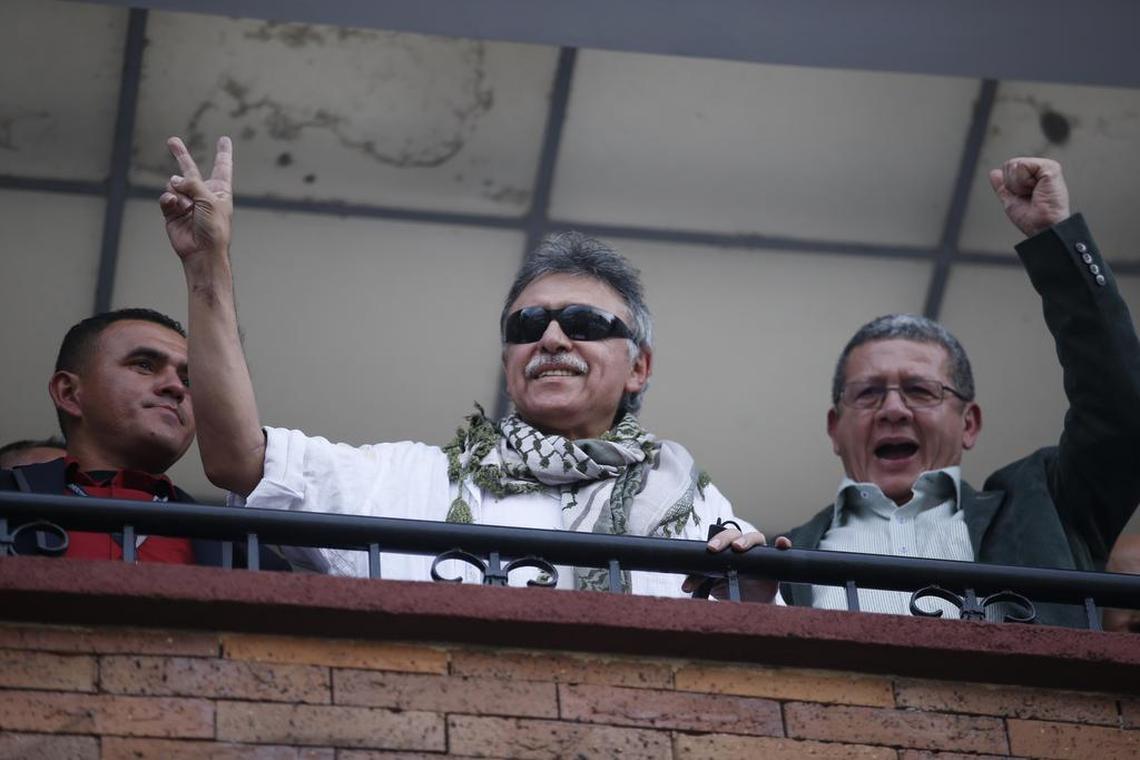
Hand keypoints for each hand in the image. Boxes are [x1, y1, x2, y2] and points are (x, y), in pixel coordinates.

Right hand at [160, 136, 233, 262]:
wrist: (202, 252)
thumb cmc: (214, 228)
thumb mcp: (210, 200)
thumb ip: (193, 184)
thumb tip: (173, 180)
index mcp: (219, 191)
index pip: (222, 167)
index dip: (223, 152)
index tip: (224, 139)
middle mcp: (202, 194)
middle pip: (190, 170)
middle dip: (181, 155)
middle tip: (172, 141)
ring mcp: (186, 202)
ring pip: (174, 185)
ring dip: (179, 193)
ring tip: (187, 207)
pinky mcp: (172, 211)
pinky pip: (166, 198)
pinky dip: (170, 201)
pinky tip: (176, 207)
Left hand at [681, 529, 790, 601]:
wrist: (749, 604)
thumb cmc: (730, 588)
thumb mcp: (713, 583)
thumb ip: (700, 579)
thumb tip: (686, 585)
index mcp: (727, 549)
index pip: (721, 538)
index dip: (716, 540)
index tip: (709, 549)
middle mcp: (743, 547)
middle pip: (736, 535)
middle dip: (725, 539)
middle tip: (716, 549)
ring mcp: (759, 553)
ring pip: (756, 538)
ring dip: (747, 540)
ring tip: (739, 548)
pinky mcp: (774, 562)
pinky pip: (781, 550)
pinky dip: (783, 544)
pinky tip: (782, 544)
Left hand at [989, 157, 1069, 237]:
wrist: (1043, 227)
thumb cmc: (1032, 219)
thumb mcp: (1011, 200)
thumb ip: (1003, 186)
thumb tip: (994, 173)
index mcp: (1033, 176)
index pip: (1008, 169)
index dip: (1009, 185)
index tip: (1023, 197)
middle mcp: (1040, 169)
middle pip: (1009, 164)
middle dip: (1012, 184)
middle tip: (1028, 196)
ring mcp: (1046, 167)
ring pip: (1014, 164)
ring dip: (1018, 185)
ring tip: (1033, 194)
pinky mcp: (1050, 167)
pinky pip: (1022, 166)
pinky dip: (1023, 182)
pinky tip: (1036, 189)